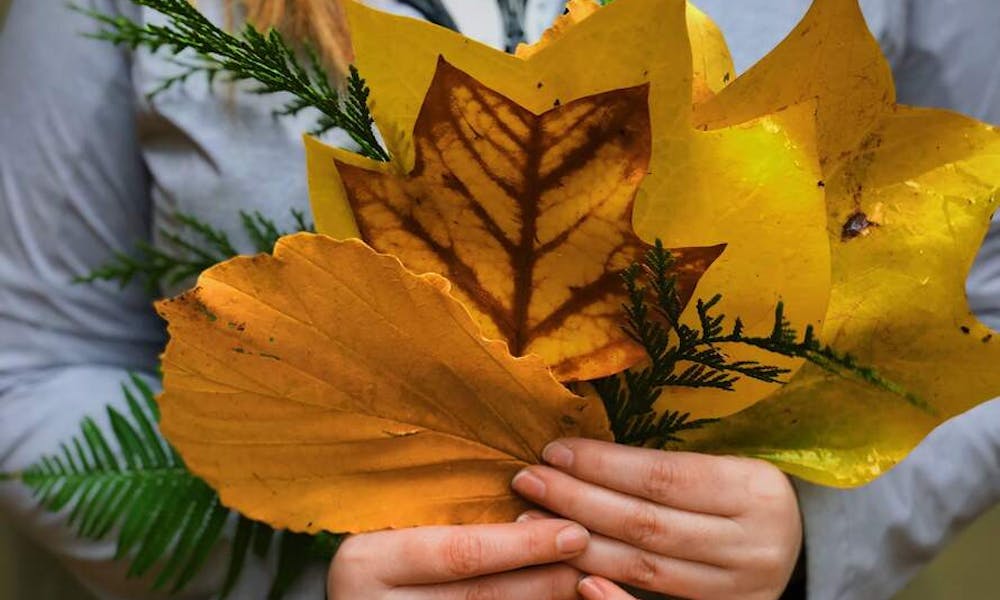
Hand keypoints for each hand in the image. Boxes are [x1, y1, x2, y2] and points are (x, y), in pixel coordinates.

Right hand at [327, 518, 589, 598]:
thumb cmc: (375, 545)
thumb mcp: (391, 519)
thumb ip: (440, 508)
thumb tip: (529, 485)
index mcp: (368, 561)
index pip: (460, 552)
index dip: (523, 545)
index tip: (572, 531)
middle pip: (482, 596)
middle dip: (544, 579)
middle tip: (590, 558)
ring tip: (581, 580)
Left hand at [511, 439, 801, 599]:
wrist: (797, 547)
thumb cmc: (743, 494)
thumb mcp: (726, 468)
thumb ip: (668, 466)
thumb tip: (581, 450)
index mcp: (753, 490)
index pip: (663, 476)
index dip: (603, 463)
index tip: (554, 450)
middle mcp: (752, 544)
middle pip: (647, 522)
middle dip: (579, 500)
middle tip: (529, 480)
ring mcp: (740, 590)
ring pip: (645, 569)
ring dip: (581, 545)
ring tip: (534, 522)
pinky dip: (615, 599)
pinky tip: (578, 581)